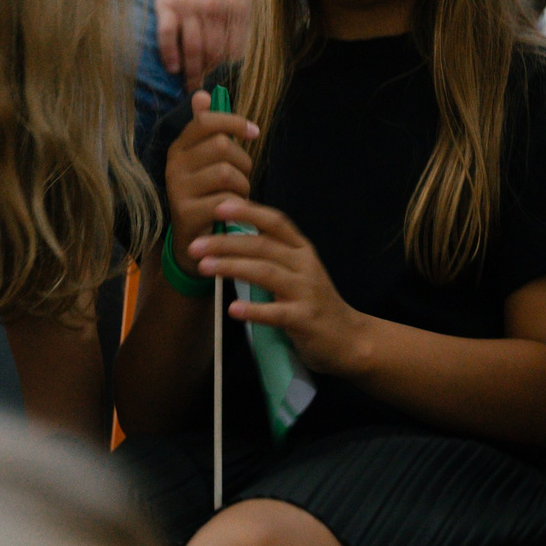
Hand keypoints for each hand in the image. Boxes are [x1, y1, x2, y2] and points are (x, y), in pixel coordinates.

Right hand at [155, 0, 248, 88]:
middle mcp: (213, 7)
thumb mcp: (240, 1)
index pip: (234, 49)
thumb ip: (243, 28)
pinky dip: (169, 54)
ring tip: (190, 88)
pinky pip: (167, 35)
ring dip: (191, 72)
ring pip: (192, 47)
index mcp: (236, 9)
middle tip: (206, 93)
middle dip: (210, 76)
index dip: (228, 71)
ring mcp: (188, 6)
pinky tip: (173, 68)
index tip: (225, 86)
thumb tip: (243, 65)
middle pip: (213, 52)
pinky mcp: (167, 6)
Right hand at [163, 91, 259, 281]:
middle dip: (243, 162)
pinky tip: (233, 213)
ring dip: (242, 186)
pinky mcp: (186, 213)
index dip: (234, 122)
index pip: (206, 121)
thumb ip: (208, 129)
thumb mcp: (208, 161)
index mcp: (180, 148)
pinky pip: (224, 199)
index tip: (254, 132)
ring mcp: (177, 190)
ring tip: (237, 197)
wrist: (196, 244)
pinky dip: (237, 206)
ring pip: (227, 173)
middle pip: (222, 146)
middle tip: (242, 178)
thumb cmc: (208, 196)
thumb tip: (203, 93)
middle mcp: (174, 166)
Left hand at [193, 198, 372, 375]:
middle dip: (226, 243)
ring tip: (205, 268)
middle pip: (262, 246)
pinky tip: (233, 310)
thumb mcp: (298, 271)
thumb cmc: (313, 302)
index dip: (248, 212)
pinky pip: (277, 313)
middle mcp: (306, 265)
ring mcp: (307, 291)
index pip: (275, 222)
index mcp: (302, 250)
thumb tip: (229, 240)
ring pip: (266, 273)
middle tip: (195, 245)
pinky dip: (254, 310)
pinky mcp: (306, 319)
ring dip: (232, 268)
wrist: (349, 338)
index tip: (219, 206)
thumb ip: (272, 255)